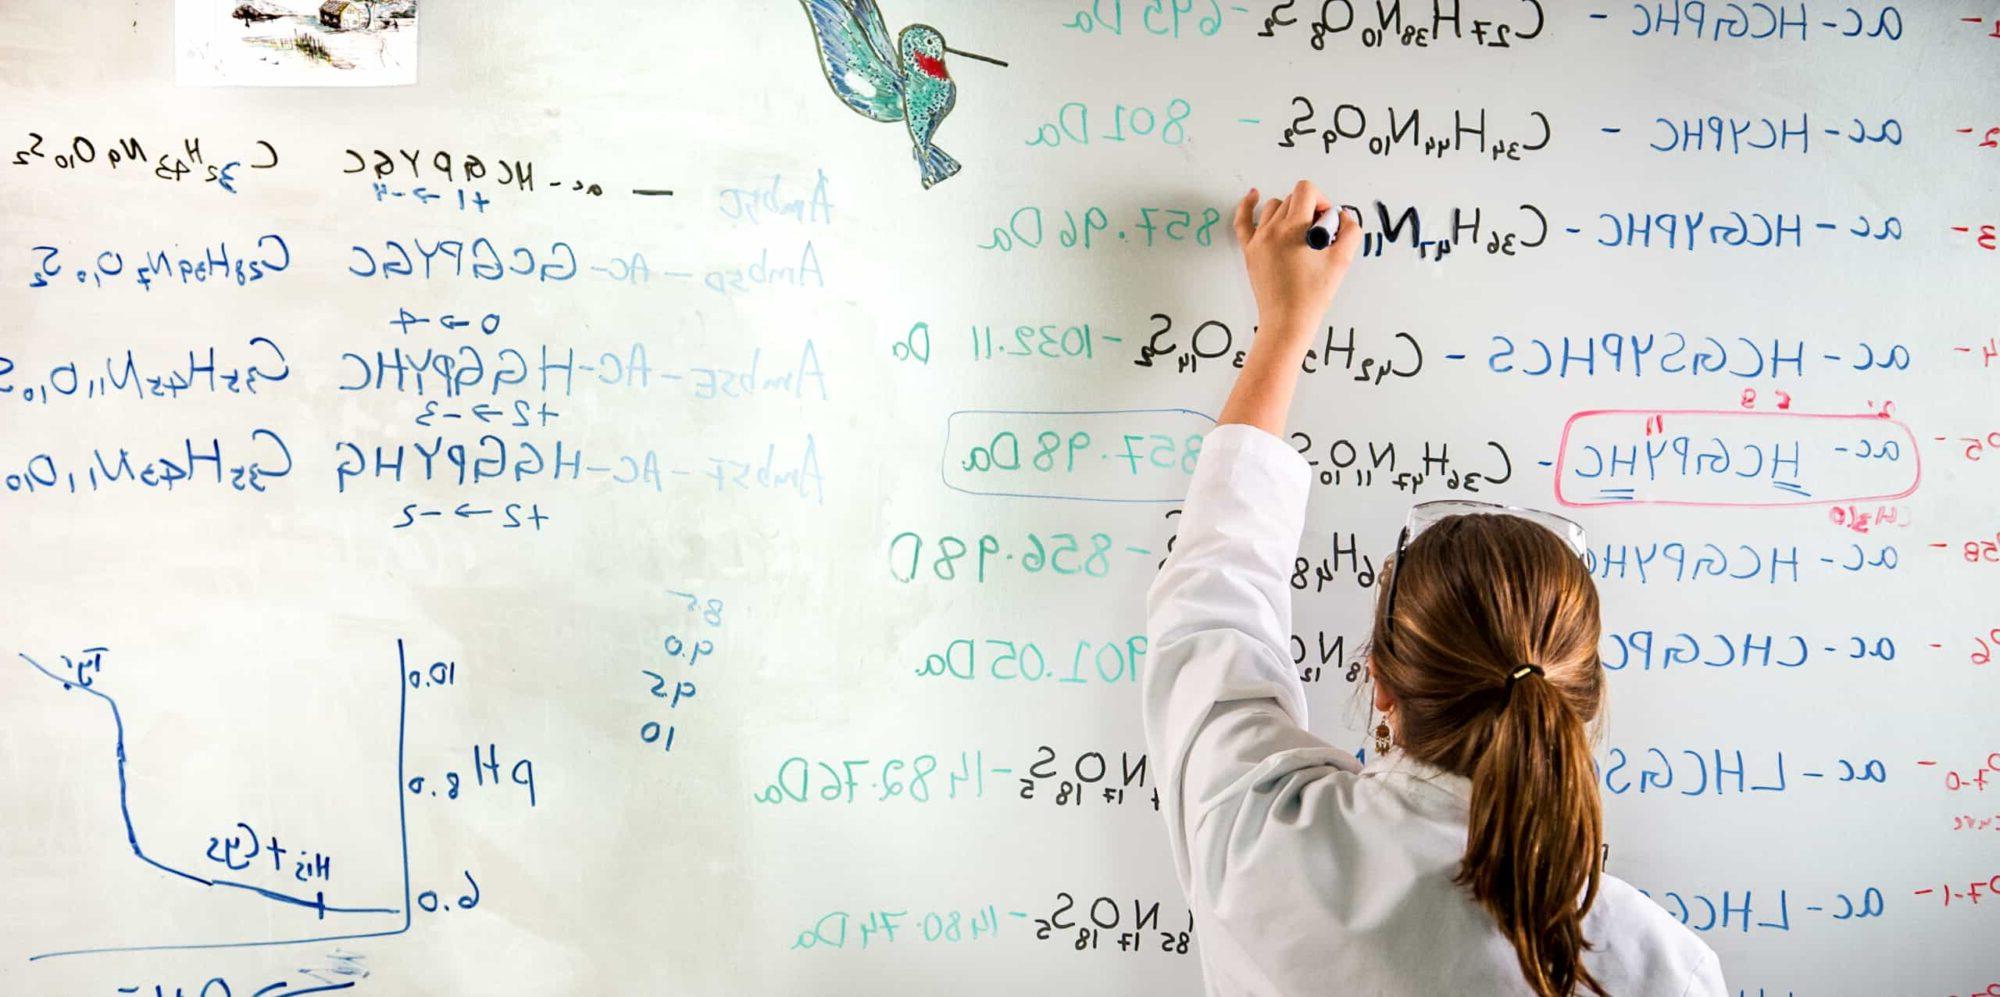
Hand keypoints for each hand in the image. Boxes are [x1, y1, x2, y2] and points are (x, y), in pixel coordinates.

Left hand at [1232, 180, 1360, 334]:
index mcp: (1293, 228)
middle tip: (1317, 235)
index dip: (1322, 200)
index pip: (1306, 190)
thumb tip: (1341, 216)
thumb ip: (1350, 231)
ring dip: (1289, 212)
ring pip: (1273, 207)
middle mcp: (1272, 230)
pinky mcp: (1250, 251)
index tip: (1326, 220)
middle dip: (1309, 210)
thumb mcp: (1342, 260)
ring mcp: (1258, 240)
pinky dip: (1247, 206)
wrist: (1287, 321)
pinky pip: (1242, 221)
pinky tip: (1253, 196)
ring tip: (1300, 233)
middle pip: (1292, 199)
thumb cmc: (1313, 295)